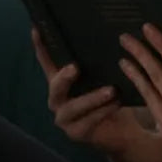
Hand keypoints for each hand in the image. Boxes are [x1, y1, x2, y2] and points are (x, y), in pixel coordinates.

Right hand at [32, 27, 140, 155]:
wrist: (124, 130)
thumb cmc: (113, 99)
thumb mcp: (106, 78)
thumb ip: (99, 63)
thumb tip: (109, 34)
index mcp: (61, 82)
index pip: (47, 62)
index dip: (40, 47)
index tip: (36, 29)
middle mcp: (58, 99)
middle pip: (55, 87)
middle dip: (64, 77)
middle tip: (75, 67)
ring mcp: (65, 118)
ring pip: (72, 107)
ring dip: (92, 98)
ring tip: (111, 90)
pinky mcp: (76, 133)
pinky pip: (88, 122)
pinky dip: (102, 112)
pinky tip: (115, 104)